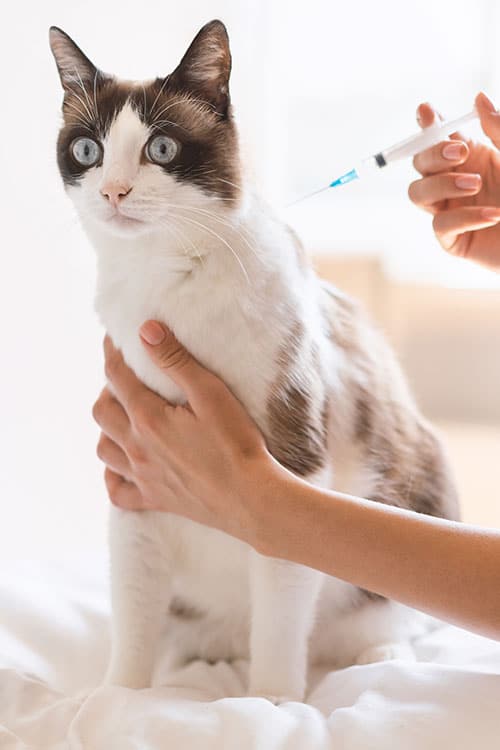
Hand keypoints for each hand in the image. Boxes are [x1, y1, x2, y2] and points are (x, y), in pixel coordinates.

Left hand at [92, 322, 271, 545]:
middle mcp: (137, 448)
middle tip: (127, 379)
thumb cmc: (237, 443)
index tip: (114, 339)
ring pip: (103, 449)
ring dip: (107, 428)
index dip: (112, 353)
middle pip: (102, 411)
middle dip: (107, 389)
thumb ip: (176, 361)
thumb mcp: (210, 393)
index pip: (116, 377)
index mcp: (148, 419)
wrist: (251, 498)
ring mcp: (144, 476)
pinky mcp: (155, 500)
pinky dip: (112, 476)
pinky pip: (117, 491)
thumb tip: (146, 331)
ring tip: (124, 416)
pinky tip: (123, 465)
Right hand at [408, 92, 499, 270]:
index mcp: (471, 157)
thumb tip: (477, 98)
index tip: (427, 112)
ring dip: (441, 185)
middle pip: (420, 162)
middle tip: (460, 152)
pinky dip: (464, 217)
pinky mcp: (453, 241)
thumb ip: (499, 130)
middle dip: (432, 154)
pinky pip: (441, 225)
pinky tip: (493, 216)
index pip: (438, 136)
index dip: (427, 124)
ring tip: (475, 184)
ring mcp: (451, 210)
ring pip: (418, 193)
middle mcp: (455, 181)